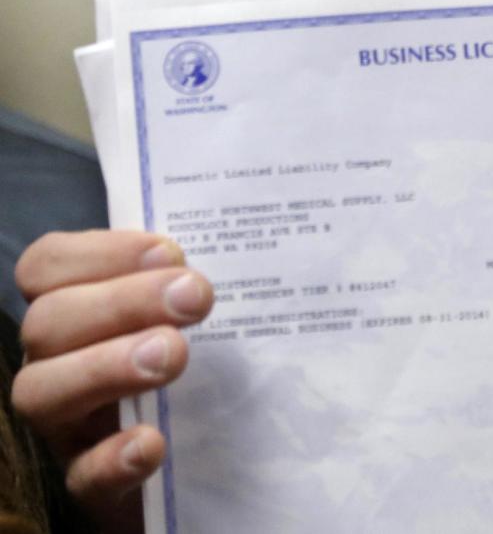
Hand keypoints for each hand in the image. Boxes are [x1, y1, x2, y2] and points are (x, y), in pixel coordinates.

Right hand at [12, 230, 213, 533]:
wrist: (202, 448)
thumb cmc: (193, 355)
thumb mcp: (183, 309)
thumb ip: (182, 281)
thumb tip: (208, 266)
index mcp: (72, 303)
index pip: (47, 265)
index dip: (99, 252)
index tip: (169, 252)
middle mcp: (53, 359)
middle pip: (49, 322)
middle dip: (123, 302)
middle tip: (196, 298)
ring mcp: (64, 423)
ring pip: (42, 392)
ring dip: (107, 366)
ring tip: (174, 355)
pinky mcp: (86, 483)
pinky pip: (80, 474)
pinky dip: (112, 458)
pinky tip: (153, 442)